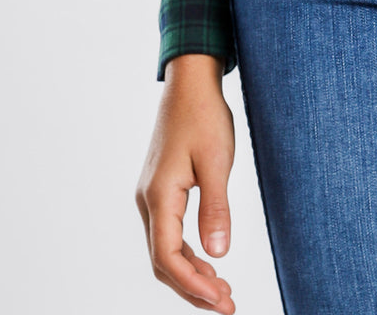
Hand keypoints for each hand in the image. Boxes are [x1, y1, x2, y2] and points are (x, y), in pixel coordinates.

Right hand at [135, 54, 236, 310]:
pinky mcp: (161, 191)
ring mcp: (152, 197)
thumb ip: (216, 208)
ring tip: (221, 292)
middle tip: (227, 305)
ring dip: (191, 275)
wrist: (190, 83)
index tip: (222, 301)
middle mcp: (149, 201)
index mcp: (159, 196)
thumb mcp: (217, 161)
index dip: (193, 285)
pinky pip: (169, 234)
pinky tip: (209, 263)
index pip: (167, 257)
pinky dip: (187, 255)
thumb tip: (220, 254)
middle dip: (193, 289)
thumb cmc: (204, 116)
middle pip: (163, 262)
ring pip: (165, 250)